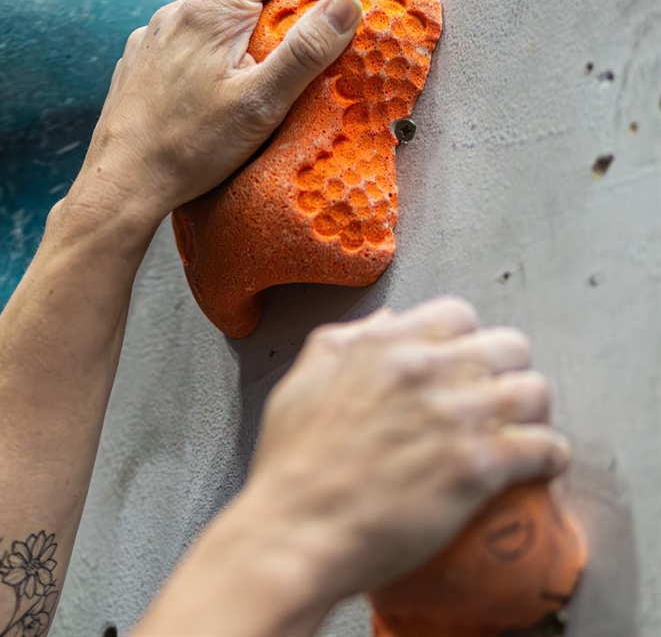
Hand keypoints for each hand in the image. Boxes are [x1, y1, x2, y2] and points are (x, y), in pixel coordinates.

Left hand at [70, 0, 362, 219]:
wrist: (122, 182)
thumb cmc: (187, 149)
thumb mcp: (260, 103)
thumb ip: (305, 52)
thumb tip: (344, 7)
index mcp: (212, 12)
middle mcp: (178, 12)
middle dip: (282, 0)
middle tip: (309, 32)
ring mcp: (154, 35)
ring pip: (212, 11)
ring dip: (245, 24)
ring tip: (265, 61)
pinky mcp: (141, 59)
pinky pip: (185, 37)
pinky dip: (211, 46)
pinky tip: (218, 81)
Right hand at [239, 297, 570, 603]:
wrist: (298, 527)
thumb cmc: (292, 463)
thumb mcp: (301, 381)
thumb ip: (342, 342)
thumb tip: (385, 322)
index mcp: (384, 344)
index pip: (457, 314)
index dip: (464, 339)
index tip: (463, 363)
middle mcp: (426, 370)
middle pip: (508, 345)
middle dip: (507, 368)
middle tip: (497, 397)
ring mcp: (456, 416)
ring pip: (534, 391)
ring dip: (532, 411)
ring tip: (522, 430)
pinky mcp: (478, 466)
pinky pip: (544, 447)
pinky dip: (549, 455)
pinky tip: (541, 464)